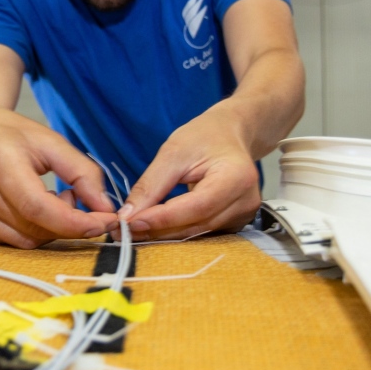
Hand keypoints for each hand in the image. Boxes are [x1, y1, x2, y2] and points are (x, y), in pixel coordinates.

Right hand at [0, 105, 117, 248]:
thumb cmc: (8, 132)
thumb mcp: (51, 141)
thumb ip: (84, 173)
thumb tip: (107, 210)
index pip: (38, 208)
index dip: (75, 222)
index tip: (103, 221)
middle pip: (34, 228)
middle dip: (67, 224)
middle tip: (75, 198)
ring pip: (24, 240)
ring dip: (49, 228)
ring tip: (51, 198)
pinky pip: (9, 240)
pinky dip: (30, 230)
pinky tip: (30, 206)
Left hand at [117, 106, 260, 240]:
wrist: (230, 135)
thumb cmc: (204, 137)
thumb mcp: (173, 152)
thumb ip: (151, 185)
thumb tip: (127, 216)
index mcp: (237, 177)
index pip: (196, 207)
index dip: (163, 219)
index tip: (131, 223)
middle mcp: (246, 201)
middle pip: (197, 224)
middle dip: (159, 230)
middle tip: (124, 231)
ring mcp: (244, 215)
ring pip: (198, 233)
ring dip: (165, 234)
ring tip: (135, 230)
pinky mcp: (236, 222)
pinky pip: (202, 233)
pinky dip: (177, 232)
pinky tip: (156, 228)